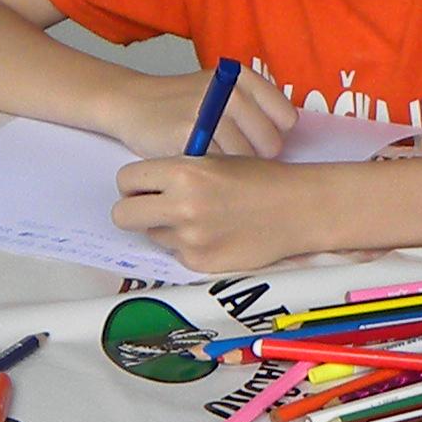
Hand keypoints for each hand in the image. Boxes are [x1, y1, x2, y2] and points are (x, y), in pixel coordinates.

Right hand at [107, 61, 293, 162]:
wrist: (133, 103)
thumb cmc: (183, 104)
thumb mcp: (223, 90)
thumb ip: (255, 107)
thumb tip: (287, 139)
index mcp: (243, 78)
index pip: (286, 120)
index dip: (272, 136)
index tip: (253, 140)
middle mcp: (230, 91)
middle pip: (270, 145)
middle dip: (255, 157)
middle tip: (232, 156)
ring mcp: (210, 114)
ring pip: (246, 160)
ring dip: (233, 169)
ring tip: (215, 161)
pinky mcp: (190, 137)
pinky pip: (219, 168)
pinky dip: (212, 173)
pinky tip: (200, 165)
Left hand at [110, 155, 327, 272]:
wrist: (299, 208)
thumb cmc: (261, 179)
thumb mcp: (215, 159)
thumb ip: (176, 171)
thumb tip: (143, 186)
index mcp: (182, 172)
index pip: (126, 180)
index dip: (134, 184)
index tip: (144, 186)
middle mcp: (181, 206)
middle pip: (122, 214)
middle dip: (133, 210)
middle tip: (152, 206)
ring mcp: (189, 238)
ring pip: (152, 235)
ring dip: (166, 228)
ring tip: (201, 218)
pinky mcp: (200, 262)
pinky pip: (176, 253)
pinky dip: (189, 245)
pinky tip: (216, 234)